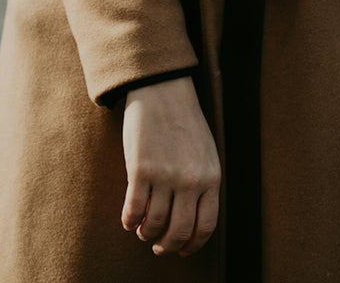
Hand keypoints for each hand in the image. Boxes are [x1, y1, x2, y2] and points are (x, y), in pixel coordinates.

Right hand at [122, 77, 220, 256]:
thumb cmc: (184, 121)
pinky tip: (129, 220)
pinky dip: (130, 221)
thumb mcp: (205, 152)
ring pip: (154, 225)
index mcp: (211, 176)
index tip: (183, 250)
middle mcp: (190, 180)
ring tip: (143, 230)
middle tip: (158, 246)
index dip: (193, 245)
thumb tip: (192, 222)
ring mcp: (165, 175)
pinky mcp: (140, 169)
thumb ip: (203, 184)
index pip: (205, 226)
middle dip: (167, 246)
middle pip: (179, 232)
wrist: (162, 89)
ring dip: (146, 234)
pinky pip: (134, 210)